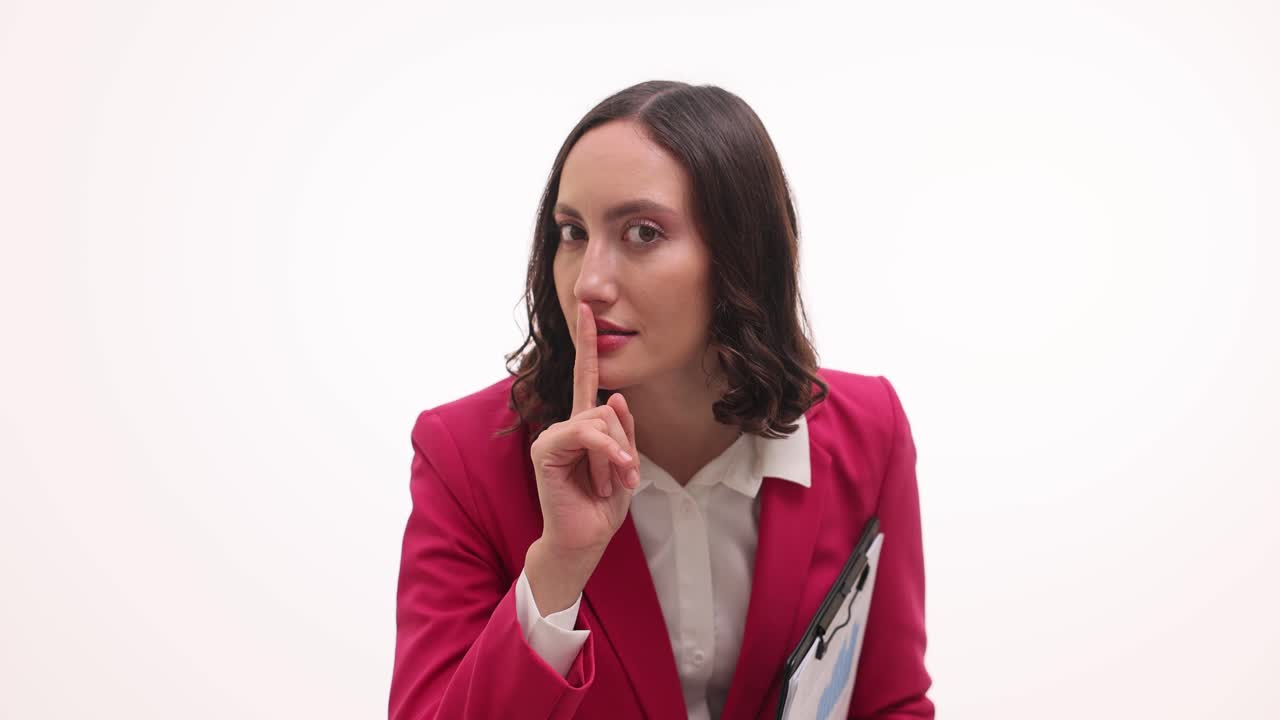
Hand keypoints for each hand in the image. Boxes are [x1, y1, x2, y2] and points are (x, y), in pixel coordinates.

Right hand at [529, 302, 640, 558]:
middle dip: (623, 447)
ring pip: (598, 421)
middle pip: (606, 408)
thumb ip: (623, 430)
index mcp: (584, 425)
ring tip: (608, 485)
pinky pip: (583, 434)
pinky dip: (605, 455)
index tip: (586, 308)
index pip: (585, 376)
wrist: (585, 540)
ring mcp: (552, 436)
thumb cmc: (603, 505)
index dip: (586, 342)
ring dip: (614, 459)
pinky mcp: (545, 450)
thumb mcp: (626, 465)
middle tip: (622, 479)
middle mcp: (565, 425)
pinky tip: (608, 478)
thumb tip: (613, 396)